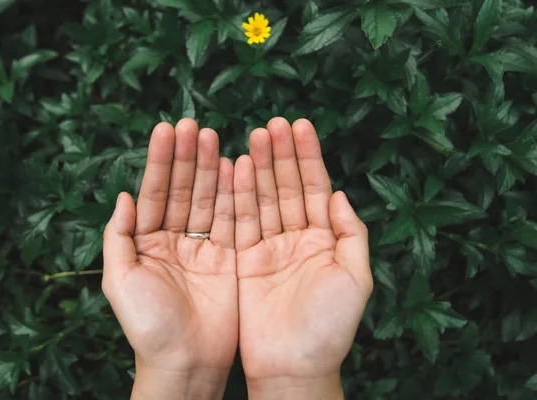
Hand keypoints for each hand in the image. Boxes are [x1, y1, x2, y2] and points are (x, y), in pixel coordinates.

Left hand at [102, 119, 237, 398]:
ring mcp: (203, 248)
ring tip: (212, 136)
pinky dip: (234, 194)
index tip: (166, 129)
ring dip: (210, 168)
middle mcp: (175, 240)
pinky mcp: (229, 259)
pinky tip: (235, 167)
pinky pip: (232, 220)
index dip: (160, 162)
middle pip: (182, 190)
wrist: (185, 362)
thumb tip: (123, 195)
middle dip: (186, 157)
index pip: (154, 193)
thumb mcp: (119, 281)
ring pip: (208, 200)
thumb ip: (118, 237)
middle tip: (193, 125)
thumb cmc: (148, 326)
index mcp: (147, 243)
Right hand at [234, 118, 372, 398]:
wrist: (294, 367)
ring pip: (262, 200)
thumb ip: (352, 234)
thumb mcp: (355, 280)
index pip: (315, 189)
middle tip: (272, 124)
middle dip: (281, 155)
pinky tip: (233, 170)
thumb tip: (340, 194)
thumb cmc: (331, 328)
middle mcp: (296, 239)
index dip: (308, 157)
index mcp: (325, 240)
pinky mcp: (244, 263)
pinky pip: (240, 223)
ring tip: (253, 137)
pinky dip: (237, 196)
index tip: (300, 126)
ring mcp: (269, 249)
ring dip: (257, 169)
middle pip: (286, 188)